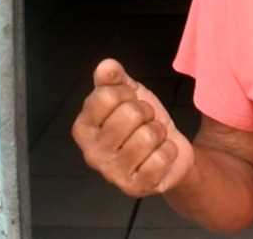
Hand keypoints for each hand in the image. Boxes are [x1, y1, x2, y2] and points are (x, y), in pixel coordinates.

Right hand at [71, 59, 194, 196]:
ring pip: (148, 136)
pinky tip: (159, 156)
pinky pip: (162, 157)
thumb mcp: (128, 94)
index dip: (128, 94)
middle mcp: (92, 153)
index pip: (107, 95)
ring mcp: (112, 173)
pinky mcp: (135, 187)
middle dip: (147, 113)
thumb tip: (106, 66)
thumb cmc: (142, 123)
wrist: (168, 151)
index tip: (130, 102)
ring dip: (159, 132)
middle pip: (130, 114)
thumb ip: (114, 78)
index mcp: (84, 127)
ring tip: (152, 139)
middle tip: (144, 122)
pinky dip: (169, 151)